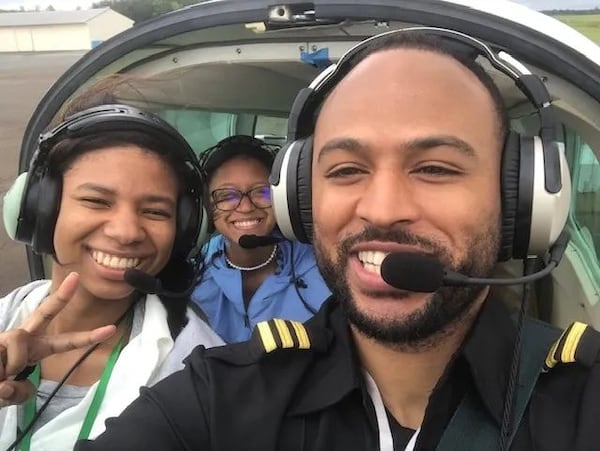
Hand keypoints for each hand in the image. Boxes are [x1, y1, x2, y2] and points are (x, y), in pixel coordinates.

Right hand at [0, 273, 115, 406]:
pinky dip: (3, 367)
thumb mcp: (10, 397)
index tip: (111, 328)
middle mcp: (24, 339)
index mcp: (36, 350)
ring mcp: (8, 336)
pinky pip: (9, 348)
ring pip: (21, 341)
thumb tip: (10, 384)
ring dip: (13, 364)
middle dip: (61, 296)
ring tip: (2, 375)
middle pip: (45, 313)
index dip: (88, 336)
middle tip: (76, 277)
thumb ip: (18, 394)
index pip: (65, 342)